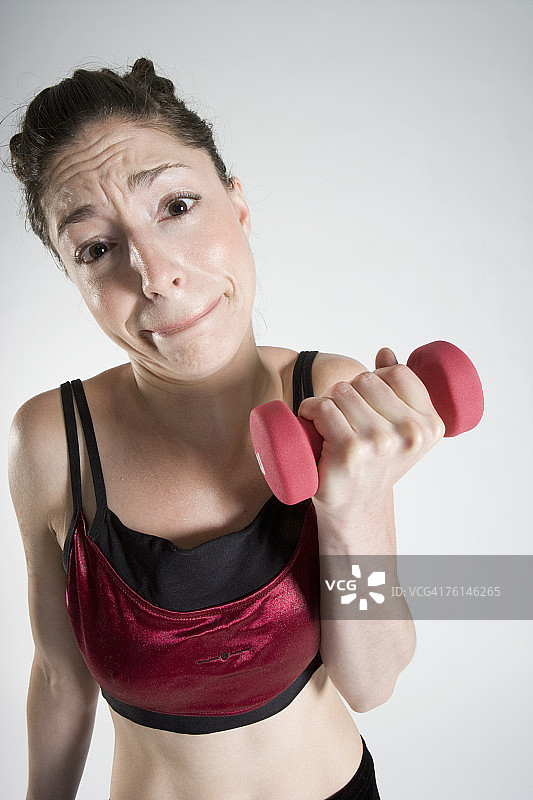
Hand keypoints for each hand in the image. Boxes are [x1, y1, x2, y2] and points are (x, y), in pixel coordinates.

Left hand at [297, 347, 445, 522]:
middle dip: (348, 389)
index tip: (365, 398)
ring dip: (327, 400)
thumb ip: (398, 389)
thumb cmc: (374, 463)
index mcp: (431, 425)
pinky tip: (310, 422)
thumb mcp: (397, 428)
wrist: (354, 506)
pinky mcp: (350, 451)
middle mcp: (410, 434)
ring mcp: (381, 443)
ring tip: (327, 420)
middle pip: (366, 379)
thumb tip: (386, 353)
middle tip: (342, 414)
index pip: (397, 373)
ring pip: (342, 391)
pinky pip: (324, 407)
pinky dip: (310, 409)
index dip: (374, 377)